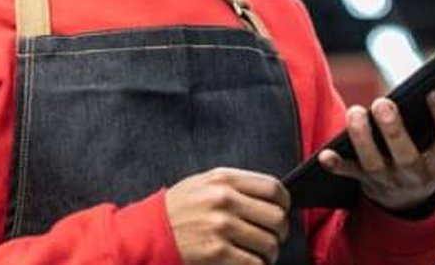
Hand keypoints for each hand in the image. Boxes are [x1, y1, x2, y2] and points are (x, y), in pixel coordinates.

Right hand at [165, 167, 289, 264]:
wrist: (150, 233)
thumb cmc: (180, 208)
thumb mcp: (204, 182)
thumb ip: (236, 184)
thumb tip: (273, 196)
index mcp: (224, 179)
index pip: (273, 188)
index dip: (284, 202)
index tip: (282, 211)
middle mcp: (224, 200)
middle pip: (276, 217)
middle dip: (280, 232)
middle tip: (273, 237)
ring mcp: (221, 227)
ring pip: (269, 243)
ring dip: (270, 253)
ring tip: (260, 253)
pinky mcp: (217, 252)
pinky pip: (254, 263)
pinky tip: (249, 262)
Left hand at [317, 77, 434, 211]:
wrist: (410, 199)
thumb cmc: (434, 153)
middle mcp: (418, 172)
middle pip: (405, 154)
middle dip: (393, 129)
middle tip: (383, 102)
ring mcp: (391, 179)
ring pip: (374, 162)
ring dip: (362, 138)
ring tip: (356, 112)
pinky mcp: (367, 181)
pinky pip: (350, 174)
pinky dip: (337, 165)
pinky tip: (324, 155)